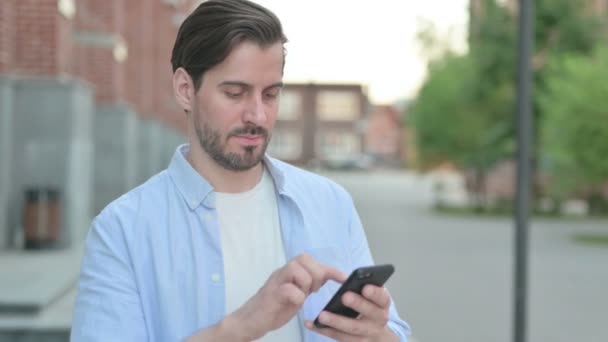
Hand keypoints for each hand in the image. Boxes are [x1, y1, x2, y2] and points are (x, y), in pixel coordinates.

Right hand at [231, 253, 346, 339]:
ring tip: (303, 296)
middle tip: (313, 291)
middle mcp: (282, 272)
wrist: (250, 320)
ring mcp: (275, 282)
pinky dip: (297, 296)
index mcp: (290, 272)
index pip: (312, 261)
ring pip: (296, 268)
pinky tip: (296, 303)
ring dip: (306, 283)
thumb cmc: (275, 307)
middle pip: (304, 258)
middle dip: (315, 274)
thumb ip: (308, 284)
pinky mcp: (271, 294)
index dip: (330, 268)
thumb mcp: (297, 294)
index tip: (344, 278)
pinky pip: (288, 288)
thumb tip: (327, 276)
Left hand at [304, 285, 397, 341]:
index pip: (383, 298)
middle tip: (345, 296)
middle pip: (370, 313)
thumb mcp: (372, 297)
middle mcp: (379, 320)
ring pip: (352, 329)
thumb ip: (364, 287)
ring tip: (322, 315)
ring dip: (336, 322)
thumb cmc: (369, 308)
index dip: (375, 293)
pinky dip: (324, 330)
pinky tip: (311, 324)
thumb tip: (348, 277)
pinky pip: (338, 337)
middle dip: (358, 304)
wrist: (376, 336)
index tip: (365, 287)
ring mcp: (367, 335)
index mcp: (382, 305)